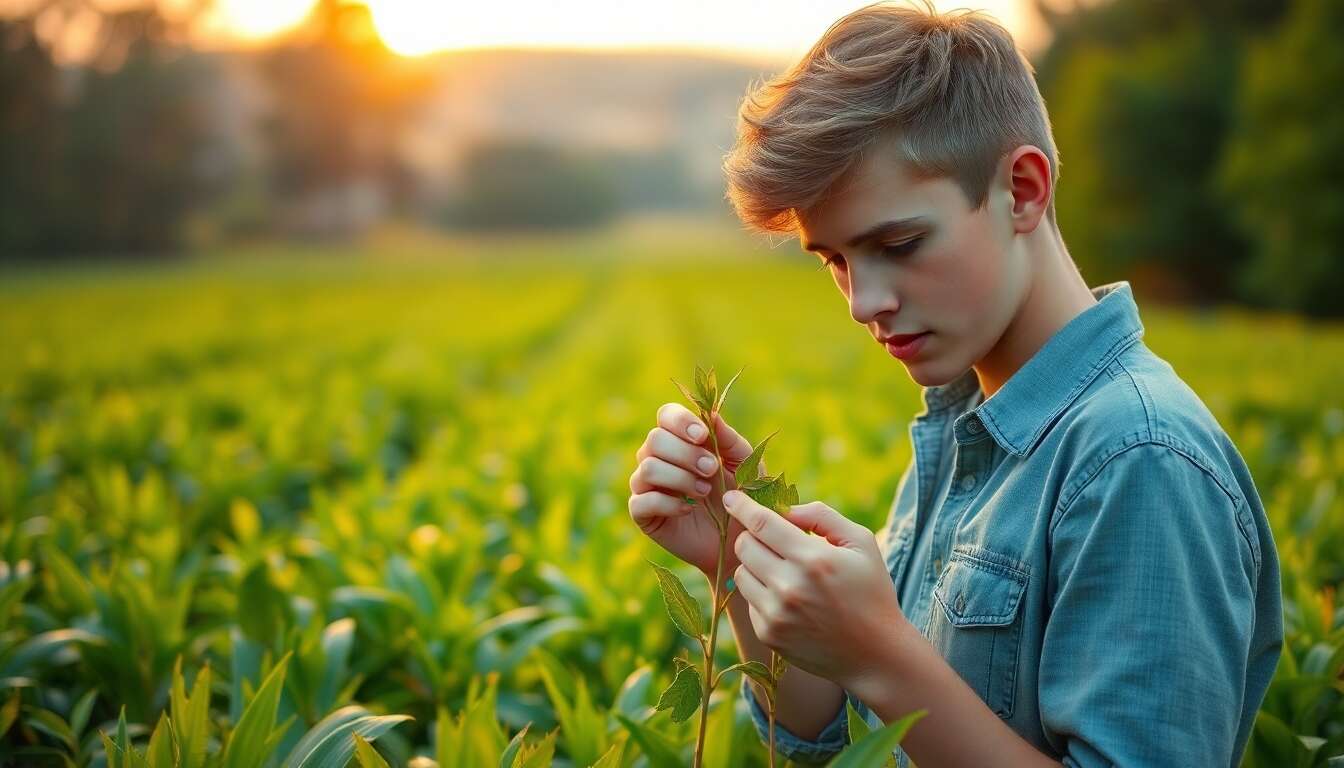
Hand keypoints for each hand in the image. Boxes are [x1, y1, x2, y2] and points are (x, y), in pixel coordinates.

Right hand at [629, 404, 756, 580]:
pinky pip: (641, 500)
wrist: (738, 541)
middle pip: (655, 439)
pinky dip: (668, 503)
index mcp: (681, 439)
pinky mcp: (642, 513)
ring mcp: (647, 485)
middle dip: (685, 453)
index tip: (702, 436)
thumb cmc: (741, 497)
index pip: (666, 415)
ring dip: (679, 478)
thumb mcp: (744, 465)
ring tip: (704, 491)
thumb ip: (728, 439)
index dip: (680, 421)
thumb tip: (710, 414)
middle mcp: (658, 458)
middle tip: (711, 469)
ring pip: (647, 468)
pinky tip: (688, 510)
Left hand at [723, 489, 908, 686]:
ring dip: (755, 564)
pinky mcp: (768, 634)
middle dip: (753, 535)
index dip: (741, 506)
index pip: (762, 523)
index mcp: (813, 559)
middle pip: (744, 545)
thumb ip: (822, 516)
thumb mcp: (861, 543)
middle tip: (772, 540)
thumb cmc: (871, 591)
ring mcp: (776, 614)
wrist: (876, 654)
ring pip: (740, 572)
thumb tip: (784, 509)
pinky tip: (788, 598)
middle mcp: (790, 587)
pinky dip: (761, 592)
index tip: (731, 497)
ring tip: (784, 570)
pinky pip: (748, 600)